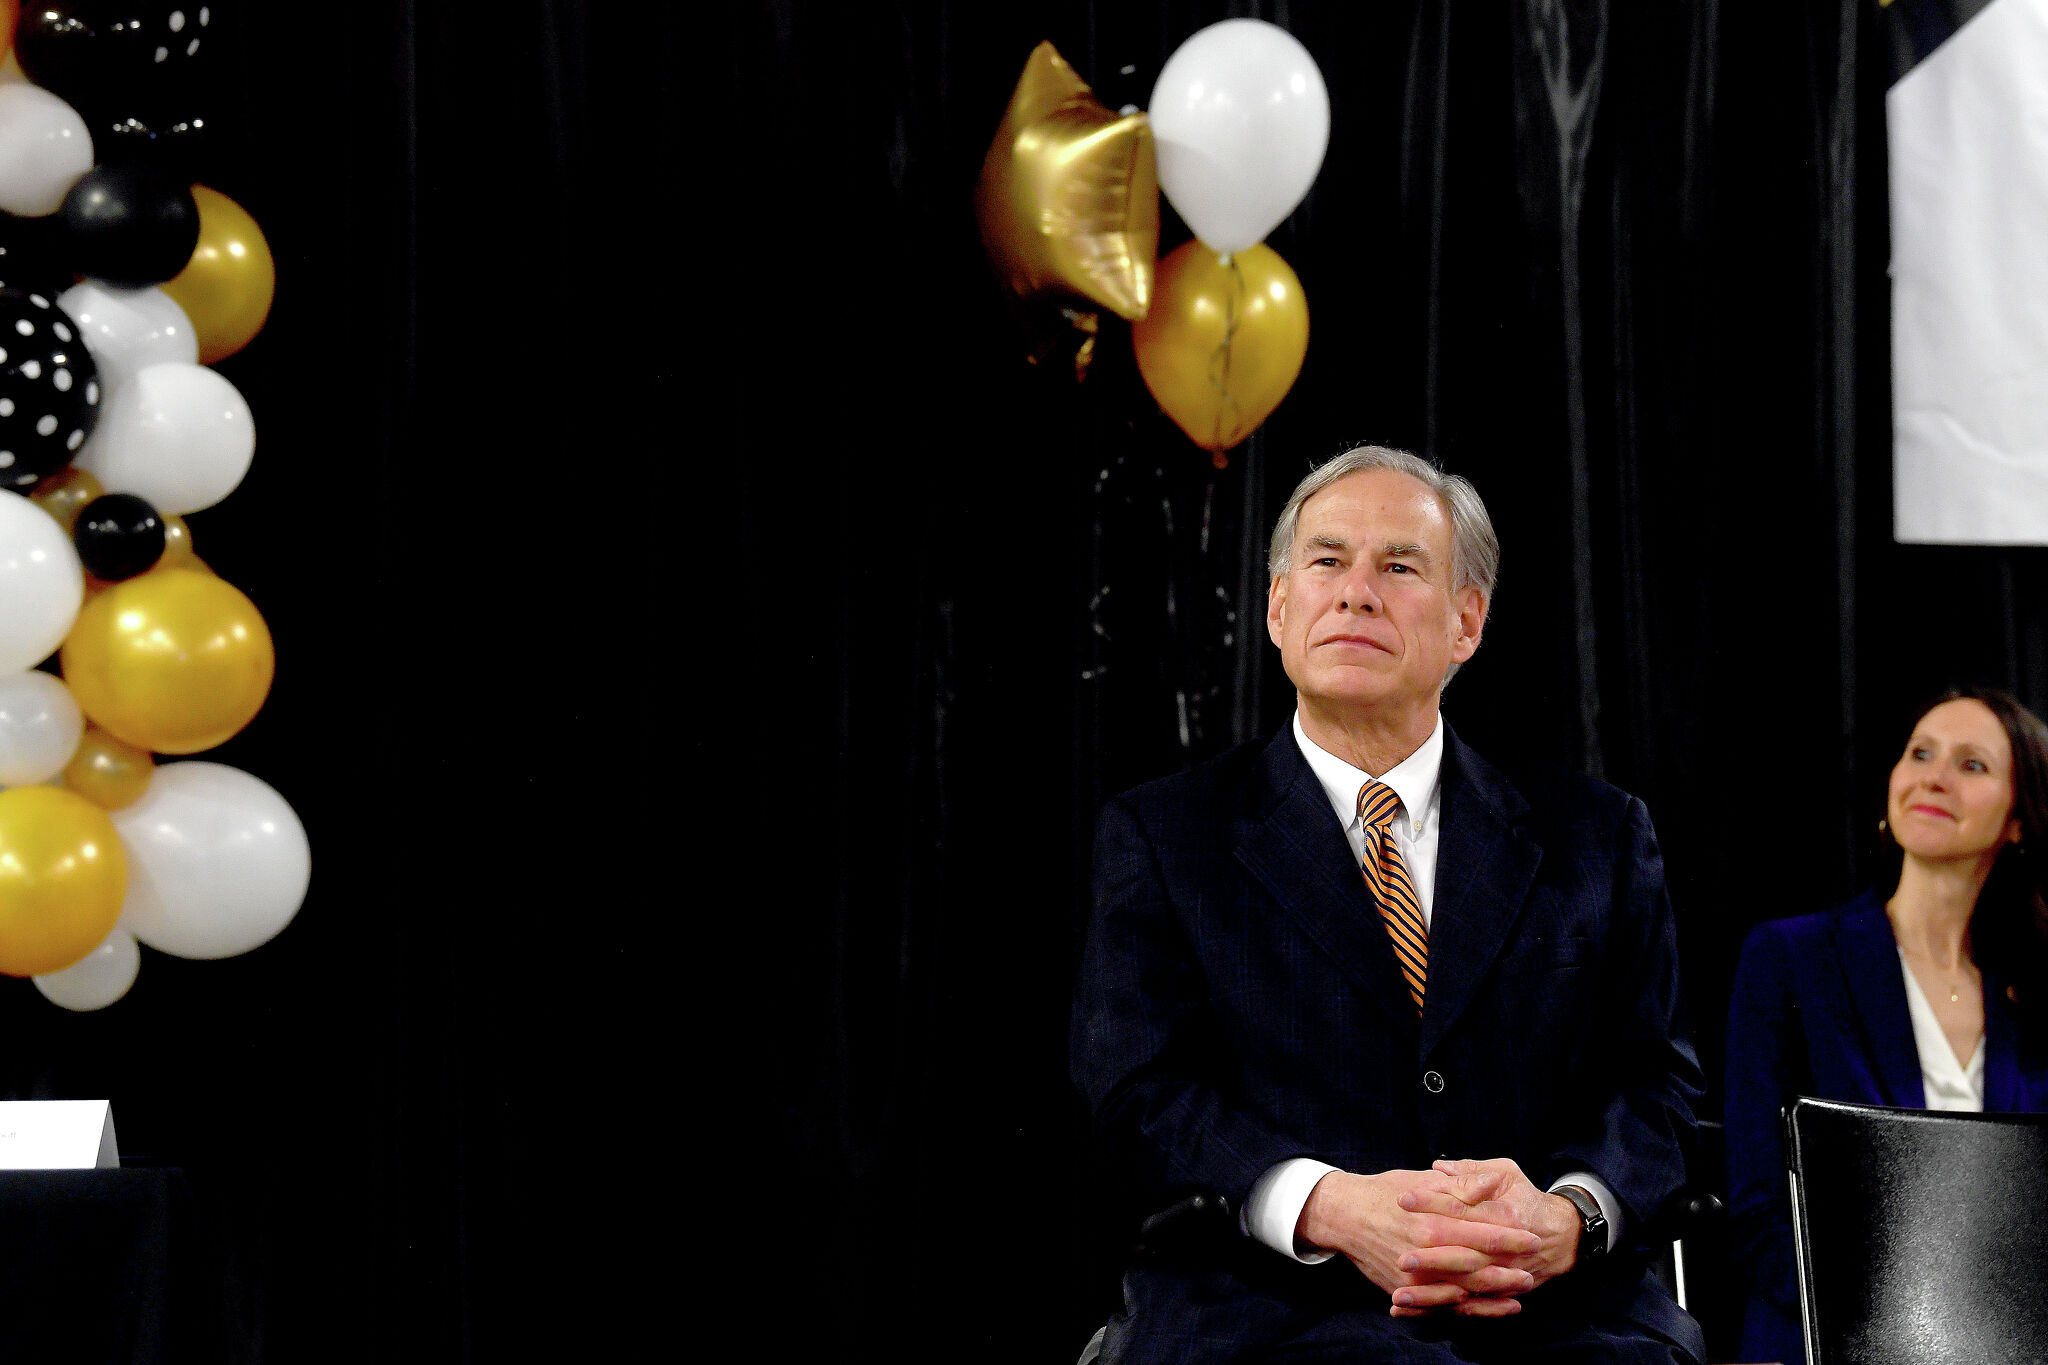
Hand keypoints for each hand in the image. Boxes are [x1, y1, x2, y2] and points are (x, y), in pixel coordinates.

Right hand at [1295, 1168, 1541, 1316]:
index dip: (1509, 1236)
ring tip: (1519, 1293)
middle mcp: (1425, 1252)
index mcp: (1433, 1221)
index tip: (1532, 1236)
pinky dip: (1468, 1307)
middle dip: (1507, 1271)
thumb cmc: (1386, 1192)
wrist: (1345, 1215)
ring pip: (1462, 1290)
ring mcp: (1414, 1275)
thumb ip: (1458, 1185)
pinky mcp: (1405, 1289)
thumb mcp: (1422, 1180)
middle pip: (1476, 1266)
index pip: (1481, 1231)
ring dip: (1493, 1294)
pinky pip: (1442, 1304)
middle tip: (1532, 1271)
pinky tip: (1488, 1307)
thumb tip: (1490, 1185)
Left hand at [1409, 1158, 1582, 1309]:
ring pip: (1463, 1288)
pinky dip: (1439, 1312)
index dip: (1431, 1202)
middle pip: (1461, 1254)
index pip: (1460, 1207)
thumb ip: (1472, 1170)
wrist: (1562, 1236)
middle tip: (1399, 1257)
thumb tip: (1438, 1167)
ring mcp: (1501, 1276)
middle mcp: (1502, 1250)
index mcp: (1503, 1214)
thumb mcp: (1507, 1174)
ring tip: (1399, 1295)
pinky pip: (1467, 1307)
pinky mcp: (1497, 1294)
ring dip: (1430, 1295)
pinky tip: (1411, 1314)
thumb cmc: (1526, 1198)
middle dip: (1429, 1258)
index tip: (1402, 1198)